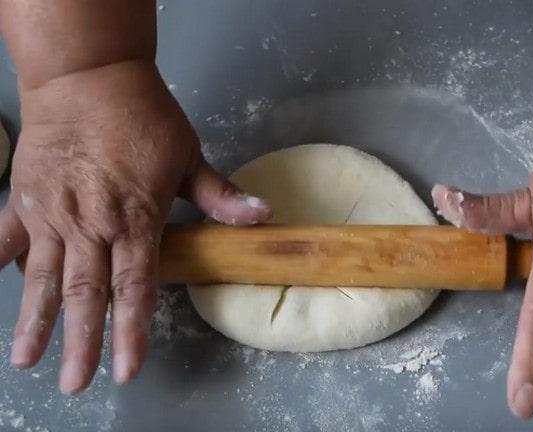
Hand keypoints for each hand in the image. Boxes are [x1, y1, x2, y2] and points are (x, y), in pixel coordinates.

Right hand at [3, 60, 271, 393]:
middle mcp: (92, 223)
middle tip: (75, 383)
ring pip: (45, 276)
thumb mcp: (189, 155)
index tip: (127, 368)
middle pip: (88, 293)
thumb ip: (219, 196)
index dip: (132, 331)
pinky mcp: (26, 197)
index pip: (135, 286)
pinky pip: (8, 237)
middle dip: (81, 342)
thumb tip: (264, 216)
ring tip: (27, 359)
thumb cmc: (145, 115)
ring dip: (36, 320)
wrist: (89, 75)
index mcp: (136, 218)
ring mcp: (54, 212)